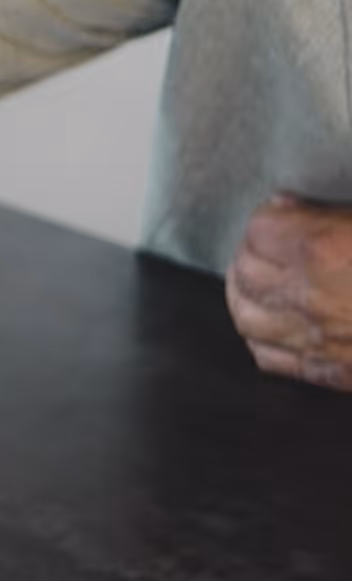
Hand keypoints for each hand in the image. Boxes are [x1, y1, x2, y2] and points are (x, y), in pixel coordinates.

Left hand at [228, 194, 351, 390]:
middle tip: (265, 245)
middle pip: (246, 272)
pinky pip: (270, 357)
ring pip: (246, 318)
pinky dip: (262, 339)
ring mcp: (318, 341)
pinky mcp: (333, 373)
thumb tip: (290, 207)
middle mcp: (311, 298)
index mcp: (326, 251)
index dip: (271, 216)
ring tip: (255, 281)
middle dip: (250, 253)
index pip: (261, 229)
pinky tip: (271, 326)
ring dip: (244, 295)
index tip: (282, 212)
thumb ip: (336, 217)